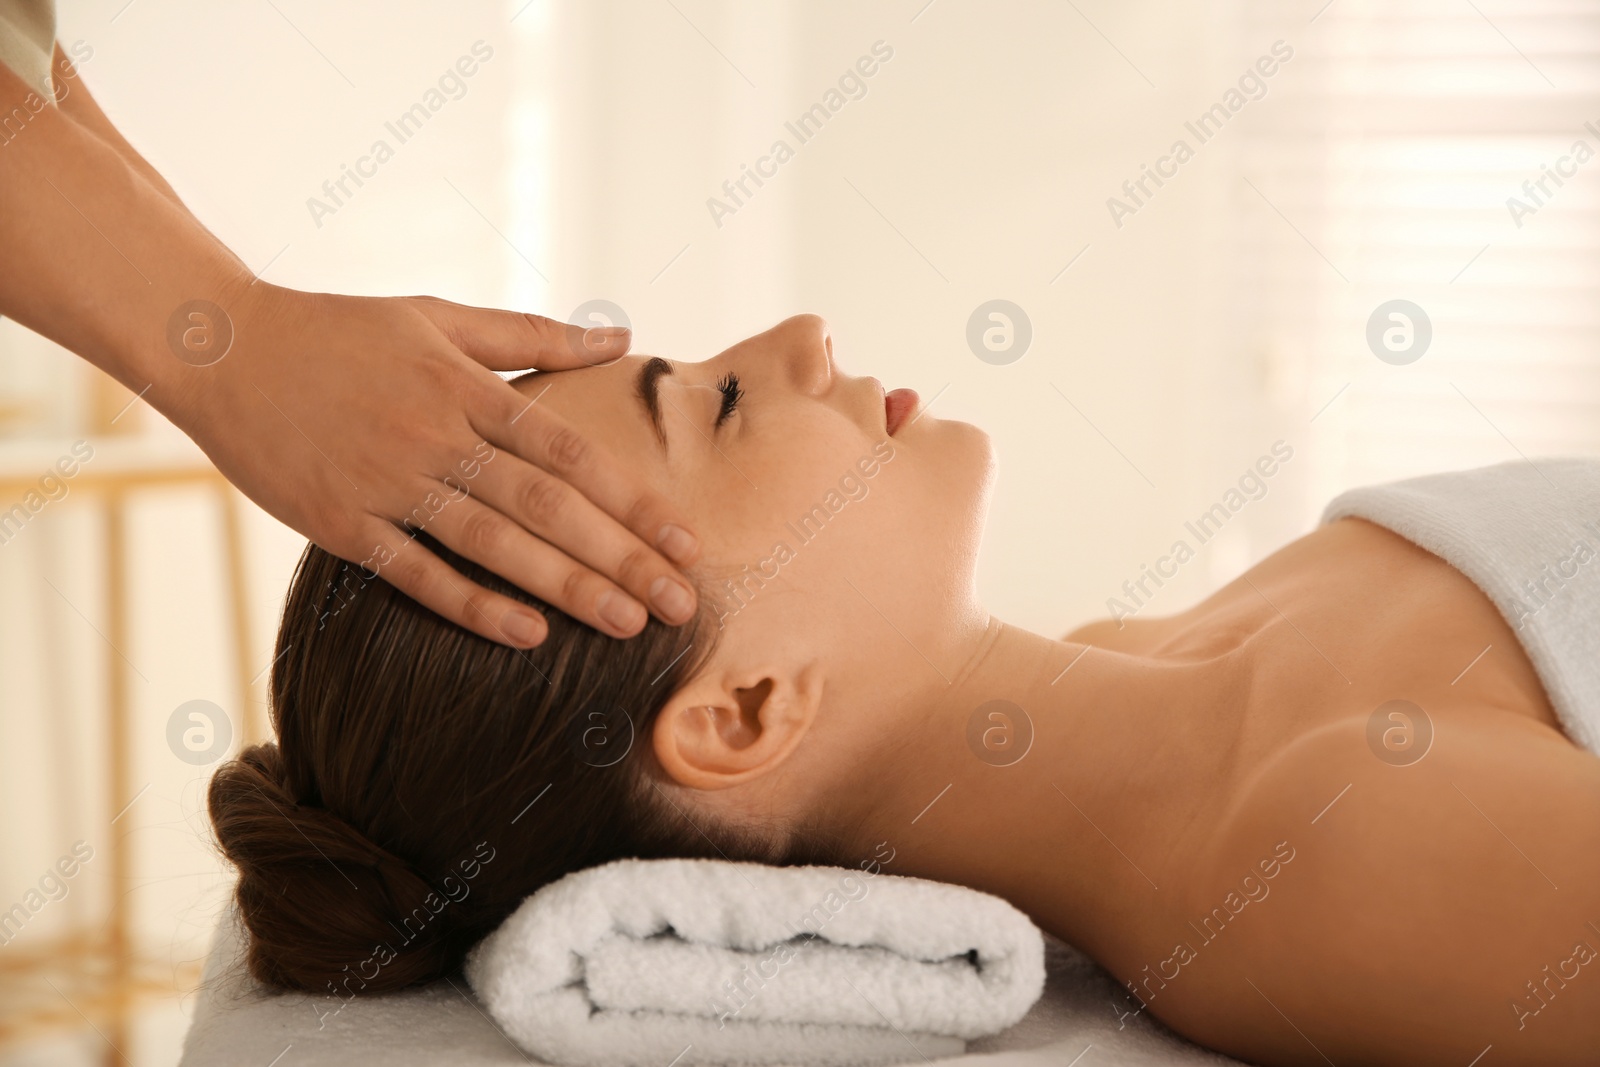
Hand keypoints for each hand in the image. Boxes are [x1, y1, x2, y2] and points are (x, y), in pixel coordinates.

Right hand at [168, 283, 700, 646]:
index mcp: (468, 386)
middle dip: (623, 558)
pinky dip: (472, 605)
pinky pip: (417, 574)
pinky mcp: (339, 524)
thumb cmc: (342, 331)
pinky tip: (529, 634)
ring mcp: (387, 483)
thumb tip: (621, 339)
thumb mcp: (439, 315)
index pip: (571, 453)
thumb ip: (534, 333)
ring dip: (566, 587)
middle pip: (548, 507)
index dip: (635, 501)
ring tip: (628, 624)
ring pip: (493, 545)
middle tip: (683, 605)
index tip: (688, 541)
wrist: (222, 350)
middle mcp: (436, 436)